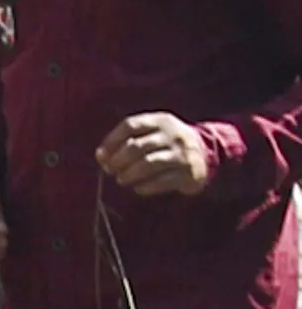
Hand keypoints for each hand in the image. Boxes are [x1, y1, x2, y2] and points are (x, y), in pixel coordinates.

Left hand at [102, 111, 218, 198]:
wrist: (206, 154)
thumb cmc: (168, 145)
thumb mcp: (153, 134)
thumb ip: (128, 141)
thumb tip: (101, 156)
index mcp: (161, 120)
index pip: (131, 125)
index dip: (111, 141)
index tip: (101, 156)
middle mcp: (173, 134)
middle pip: (136, 147)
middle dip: (118, 162)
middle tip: (112, 171)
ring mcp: (182, 153)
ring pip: (147, 164)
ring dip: (128, 175)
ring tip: (122, 180)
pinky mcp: (187, 172)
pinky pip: (159, 182)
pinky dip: (144, 187)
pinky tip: (138, 188)